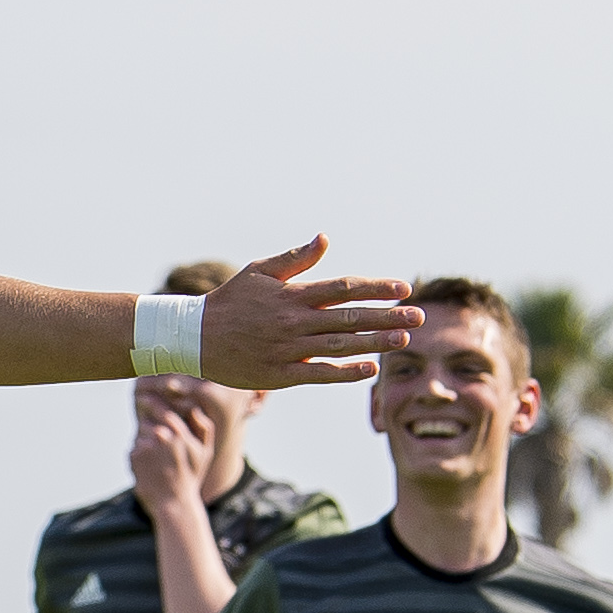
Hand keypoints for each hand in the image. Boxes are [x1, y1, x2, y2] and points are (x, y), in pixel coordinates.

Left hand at [127, 392, 210, 517]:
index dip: (159, 411)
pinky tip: (149, 469)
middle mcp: (162, 438)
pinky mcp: (134, 458)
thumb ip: (204, 428)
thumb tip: (194, 408)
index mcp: (180, 435)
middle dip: (147, 426)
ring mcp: (146, 447)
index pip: (166, 413)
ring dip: (143, 443)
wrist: (173, 504)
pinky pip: (133, 449)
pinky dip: (138, 456)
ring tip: (155, 461)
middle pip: (148, 422)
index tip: (156, 413)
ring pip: (139, 436)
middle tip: (150, 435)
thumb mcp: (205, 453)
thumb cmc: (191, 477)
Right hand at [199, 238, 418, 389]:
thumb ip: (295, 259)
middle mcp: (294, 321)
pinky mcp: (279, 374)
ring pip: (340, 345)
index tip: (404, 288)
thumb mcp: (259, 271)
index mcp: (293, 295)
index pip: (344, 288)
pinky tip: (370, 368)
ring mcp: (288, 349)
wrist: (193, 337)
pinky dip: (345, 371)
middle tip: (419, 317)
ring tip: (404, 340)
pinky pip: (318, 373)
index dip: (376, 288)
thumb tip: (325, 239)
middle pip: (350, 317)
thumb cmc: (229, 301)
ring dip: (374, 342)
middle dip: (387, 316)